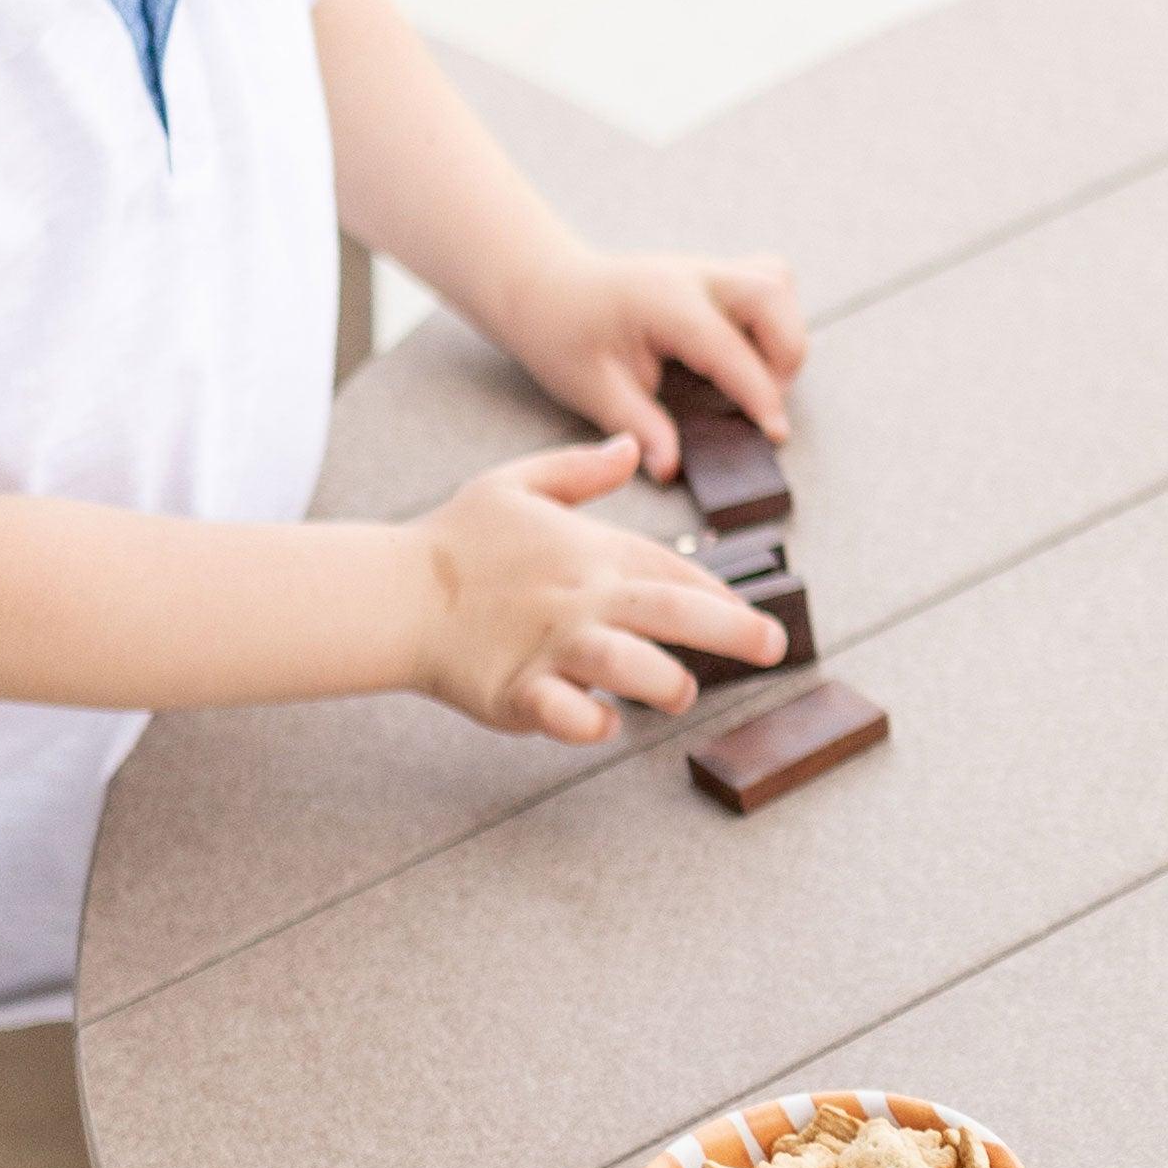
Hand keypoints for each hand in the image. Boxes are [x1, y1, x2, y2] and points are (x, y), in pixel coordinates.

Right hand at [404, 439, 775, 741]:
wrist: (393, 592)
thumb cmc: (457, 541)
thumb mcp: (517, 483)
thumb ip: (581, 469)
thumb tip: (631, 445)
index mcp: (590, 550)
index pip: (673, 570)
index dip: (720, 592)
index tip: (751, 614)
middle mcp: (580, 597)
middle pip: (673, 611)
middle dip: (733, 629)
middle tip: (774, 645)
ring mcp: (551, 645)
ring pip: (629, 664)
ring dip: (665, 682)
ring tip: (679, 692)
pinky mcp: (518, 691)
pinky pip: (567, 714)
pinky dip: (591, 722)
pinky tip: (603, 721)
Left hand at [503, 247, 810, 483]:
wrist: (545, 288)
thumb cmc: (563, 334)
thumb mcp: (593, 389)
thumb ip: (640, 427)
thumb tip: (670, 467)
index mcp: (664, 303)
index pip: (731, 349)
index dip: (760, 395)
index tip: (774, 435)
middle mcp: (694, 276)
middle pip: (773, 296)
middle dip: (785, 355)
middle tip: (762, 401)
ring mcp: (707, 269)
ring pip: (777, 283)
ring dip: (783, 333)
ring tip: (757, 377)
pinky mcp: (713, 274)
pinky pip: (767, 279)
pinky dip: (773, 315)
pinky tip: (748, 348)